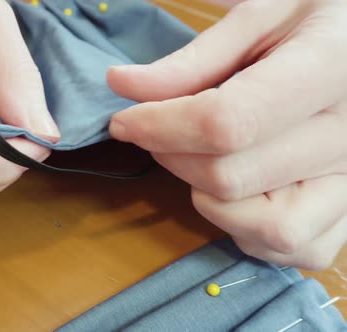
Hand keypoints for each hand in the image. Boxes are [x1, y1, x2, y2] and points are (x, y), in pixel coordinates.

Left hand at [107, 0, 346, 269]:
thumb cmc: (313, 22)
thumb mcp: (257, 18)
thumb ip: (191, 60)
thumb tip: (121, 85)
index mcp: (330, 68)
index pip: (227, 122)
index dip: (160, 127)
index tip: (124, 120)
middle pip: (230, 176)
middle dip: (171, 155)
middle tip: (158, 129)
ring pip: (266, 227)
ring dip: (209, 197)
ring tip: (202, 158)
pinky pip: (292, 247)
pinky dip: (247, 228)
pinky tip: (235, 190)